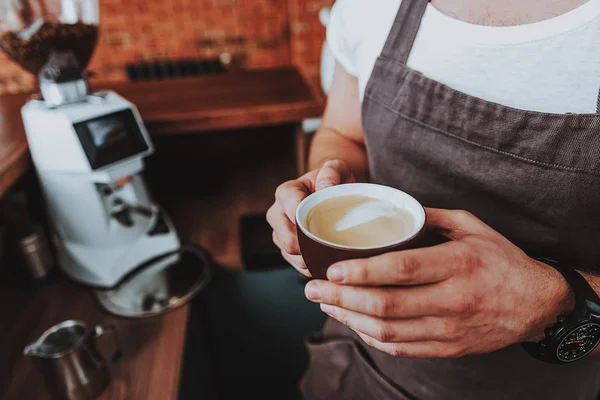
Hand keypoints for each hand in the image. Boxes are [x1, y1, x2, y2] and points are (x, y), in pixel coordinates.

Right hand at [267, 160, 355, 276]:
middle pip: (286, 239)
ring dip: (309, 259)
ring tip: (329, 256)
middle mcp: (276, 214)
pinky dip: (310, 267)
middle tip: (329, 248)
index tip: (327, 227)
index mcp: (285, 192)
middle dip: (307, 247)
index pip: (291, 212)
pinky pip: (295, 265)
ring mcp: (279, 233)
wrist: (333, 195)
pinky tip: (325, 263)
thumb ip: (331, 172)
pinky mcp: (286, 250)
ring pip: (290, 255)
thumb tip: (325, 188)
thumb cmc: (334, 181)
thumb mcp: (337, 169)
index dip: (307, 224)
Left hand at [304, 208, 575, 357]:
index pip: (400, 270)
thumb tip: (390, 208)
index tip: (330, 269)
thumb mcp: (472, 226)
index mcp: (457, 265)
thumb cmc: (502, 260)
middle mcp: (452, 300)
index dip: (361, 272)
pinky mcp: (447, 347)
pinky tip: (352, 323)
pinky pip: (400, 347)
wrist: (537, 304)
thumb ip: (430, 216)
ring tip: (324, 304)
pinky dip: (370, 337)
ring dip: (348, 319)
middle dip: (341, 298)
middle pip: (385, 305)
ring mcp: (449, 329)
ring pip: (387, 330)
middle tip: (311, 288)